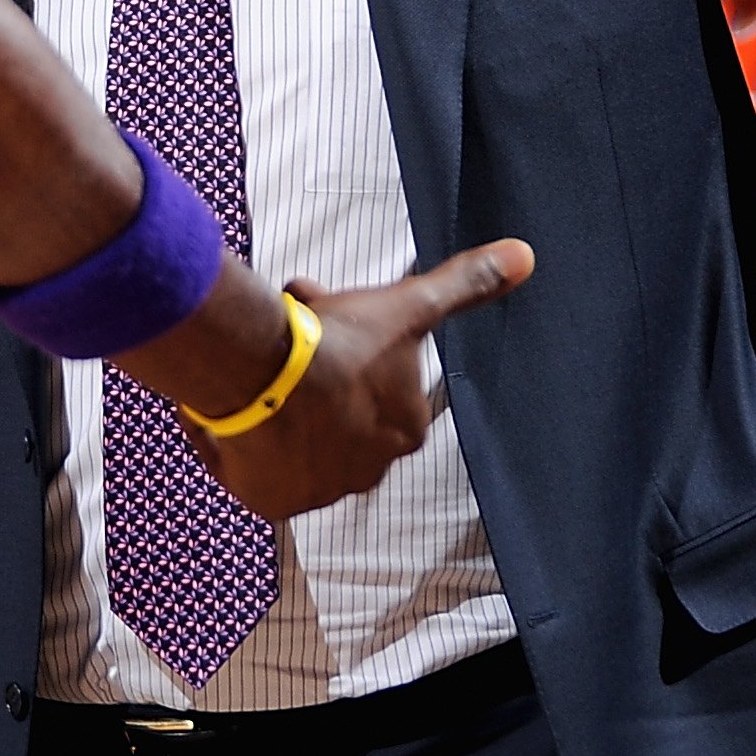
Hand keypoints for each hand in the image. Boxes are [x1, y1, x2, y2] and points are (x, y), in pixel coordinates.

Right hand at [191, 242, 531, 521]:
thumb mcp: (410, 305)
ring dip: (273, 406)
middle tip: (284, 331)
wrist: (265, 379)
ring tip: (250, 366)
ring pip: (290, 438)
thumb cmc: (342, 344)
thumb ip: (467, 284)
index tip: (323, 316)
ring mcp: (315, 490)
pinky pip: (250, 466)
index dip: (349, 345)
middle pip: (334, 411)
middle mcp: (366, 471)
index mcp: (404, 431)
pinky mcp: (267, 500)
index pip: (376, 384)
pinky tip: (230, 405)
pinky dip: (237, 439)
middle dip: (312, 373)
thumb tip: (525, 256)